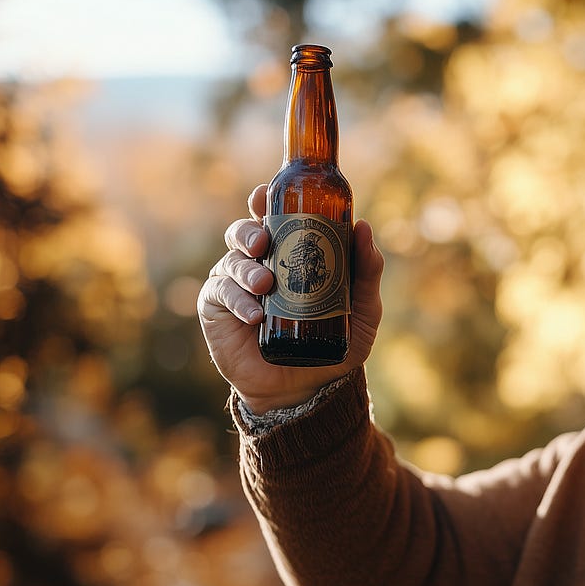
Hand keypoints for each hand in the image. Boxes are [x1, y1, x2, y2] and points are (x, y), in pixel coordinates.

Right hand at [198, 184, 383, 414]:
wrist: (307, 389)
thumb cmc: (335, 344)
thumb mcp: (362, 311)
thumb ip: (367, 273)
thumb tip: (364, 228)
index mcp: (288, 253)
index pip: (271, 217)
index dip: (263, 201)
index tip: (264, 196)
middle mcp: (258, 263)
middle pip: (244, 231)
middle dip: (250, 231)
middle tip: (264, 243)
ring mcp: (236, 285)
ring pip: (231, 261)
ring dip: (246, 269)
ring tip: (265, 285)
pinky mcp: (217, 309)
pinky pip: (221, 294)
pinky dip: (237, 300)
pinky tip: (254, 315)